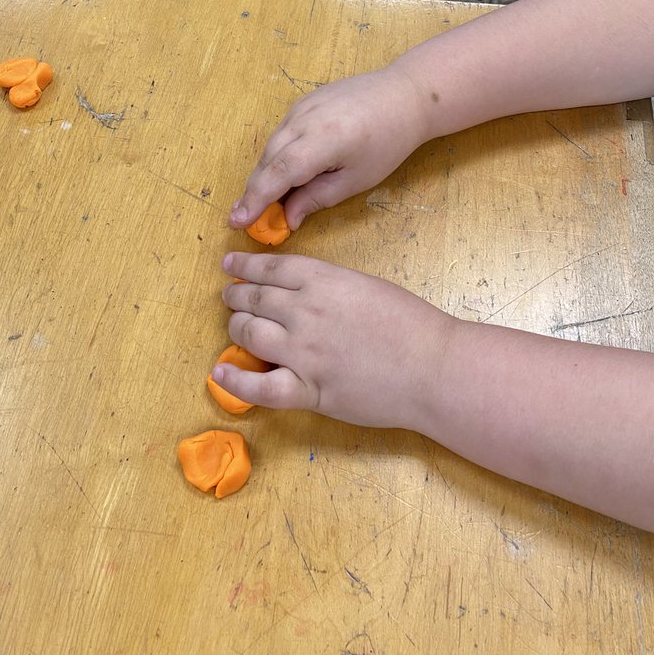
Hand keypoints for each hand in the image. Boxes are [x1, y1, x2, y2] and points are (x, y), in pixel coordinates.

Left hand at [216, 251, 462, 429]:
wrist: (432, 366)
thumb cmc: (410, 323)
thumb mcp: (365, 285)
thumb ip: (329, 286)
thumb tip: (300, 293)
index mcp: (323, 279)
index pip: (270, 268)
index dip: (244, 266)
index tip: (230, 265)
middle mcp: (305, 311)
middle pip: (254, 299)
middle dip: (236, 296)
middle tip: (231, 297)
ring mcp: (303, 351)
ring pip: (248, 335)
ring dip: (235, 328)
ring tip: (233, 326)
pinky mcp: (308, 389)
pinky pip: (260, 386)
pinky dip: (236, 380)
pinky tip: (220, 373)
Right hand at [229, 65, 430, 231]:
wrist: (404, 95)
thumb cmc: (388, 141)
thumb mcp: (356, 179)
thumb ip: (317, 198)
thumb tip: (288, 217)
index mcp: (322, 140)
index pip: (277, 174)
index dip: (255, 200)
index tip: (237, 221)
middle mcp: (305, 119)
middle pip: (268, 160)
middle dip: (254, 191)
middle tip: (246, 219)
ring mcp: (301, 106)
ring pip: (271, 146)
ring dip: (264, 174)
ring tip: (262, 201)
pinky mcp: (303, 101)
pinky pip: (281, 132)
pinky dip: (276, 155)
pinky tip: (281, 172)